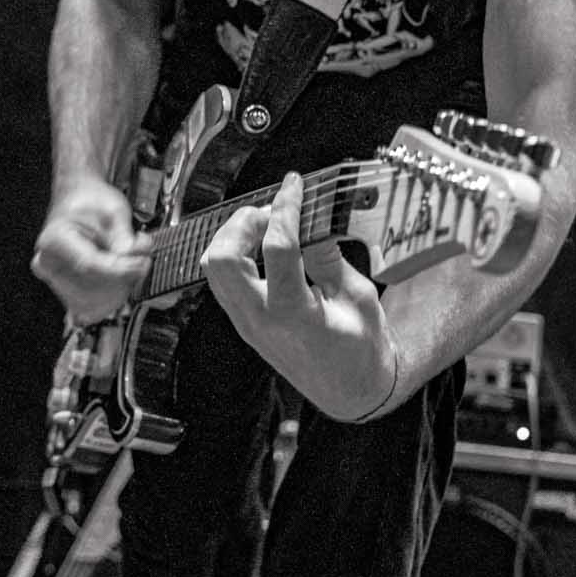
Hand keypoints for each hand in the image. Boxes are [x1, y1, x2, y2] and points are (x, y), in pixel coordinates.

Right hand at [31, 178, 151, 324]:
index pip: (90, 266)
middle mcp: (49, 264)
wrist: (80, 201)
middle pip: (91, 289)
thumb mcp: (113, 210)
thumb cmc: (91, 203)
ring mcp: (56, 280)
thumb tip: (133, 257)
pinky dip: (112, 298)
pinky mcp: (68, 292)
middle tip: (141, 259)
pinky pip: (92, 309)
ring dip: (120, 289)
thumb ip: (124, 236)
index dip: (121, 269)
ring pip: (94, 304)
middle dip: (123, 279)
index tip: (142, 262)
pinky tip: (121, 280)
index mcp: (54, 240)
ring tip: (131, 264)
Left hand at [201, 171, 399, 420]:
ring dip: (234, 237)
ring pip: (214, 269)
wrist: (350, 392)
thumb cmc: (361, 348)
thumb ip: (328, 257)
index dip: (285, 207)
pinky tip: (261, 245)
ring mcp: (247, 325)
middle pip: (223, 258)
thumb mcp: (356, 297)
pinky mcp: (244, 324)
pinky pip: (222, 282)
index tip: (294, 184)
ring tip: (267, 226)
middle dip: (243, 223)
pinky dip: (235, 254)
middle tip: (273, 211)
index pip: (278, 247)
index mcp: (294, 314)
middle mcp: (261, 320)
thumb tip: (312, 217)